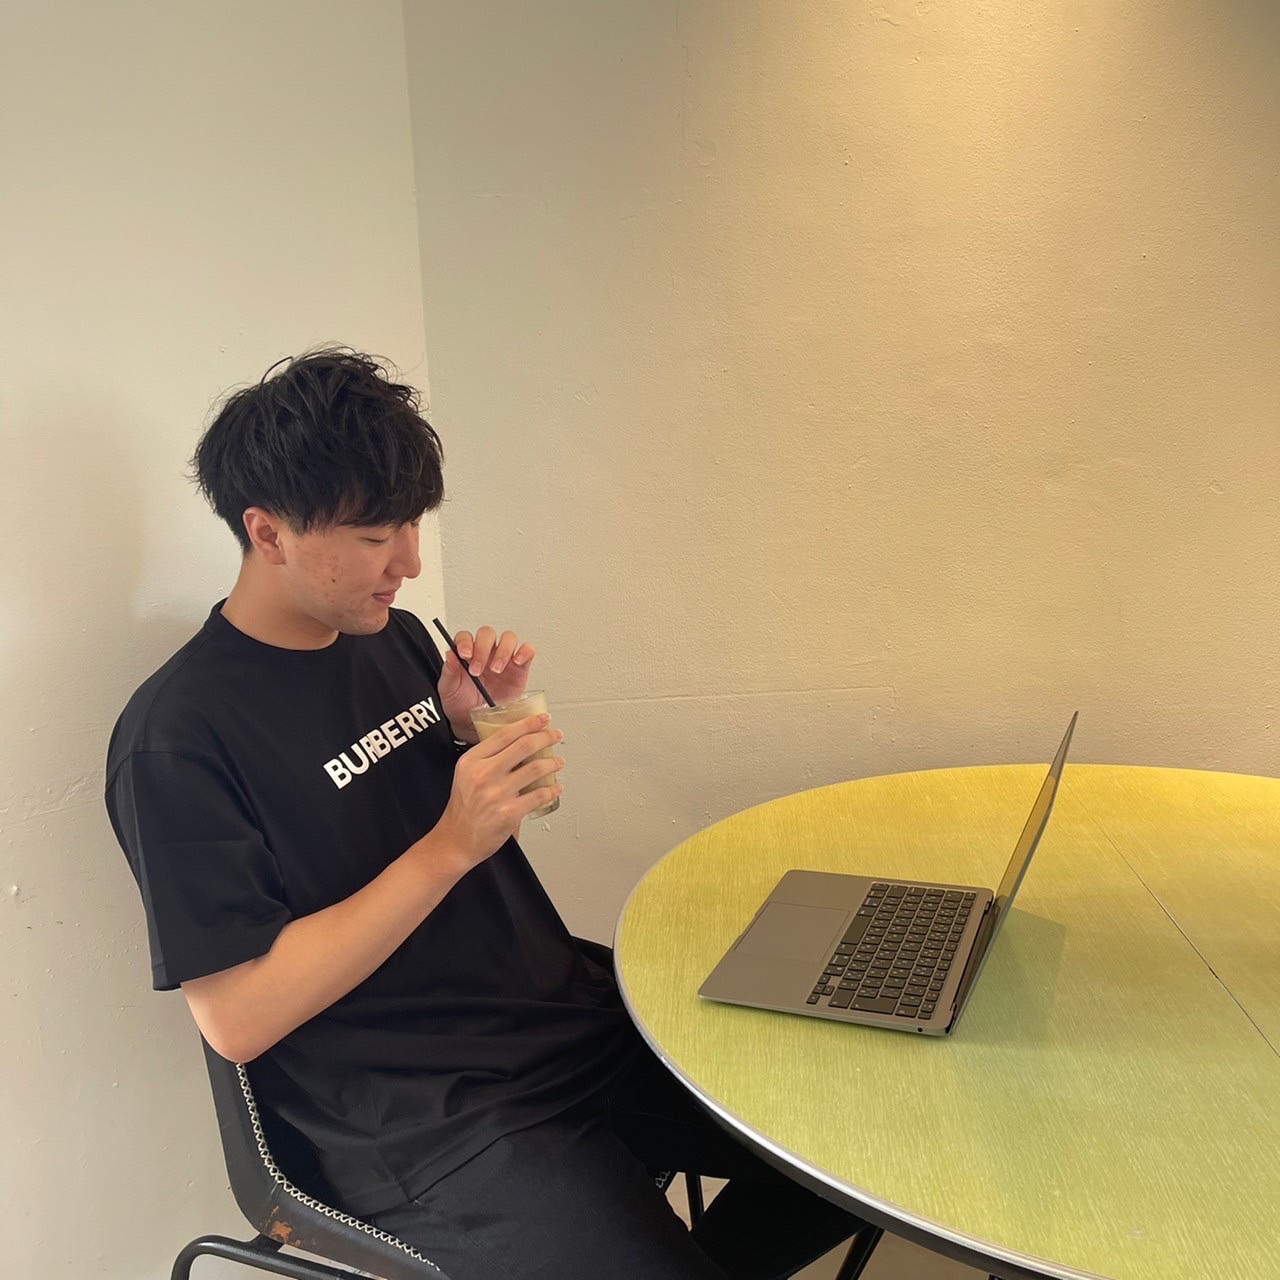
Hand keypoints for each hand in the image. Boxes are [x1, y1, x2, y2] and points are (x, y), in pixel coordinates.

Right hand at [433, 714, 563, 868]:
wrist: (456, 839)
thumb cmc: (464, 807)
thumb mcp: (466, 774)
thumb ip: (488, 758)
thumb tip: (520, 743)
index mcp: (472, 760)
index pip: (505, 734)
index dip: (528, 723)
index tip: (542, 719)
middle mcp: (483, 774)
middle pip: (524, 746)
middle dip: (546, 737)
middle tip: (556, 735)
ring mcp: (497, 794)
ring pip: (535, 769)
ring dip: (552, 763)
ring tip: (558, 761)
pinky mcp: (509, 813)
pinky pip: (538, 796)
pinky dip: (551, 790)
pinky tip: (556, 787)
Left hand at [438, 625, 536, 737]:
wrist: (476, 724)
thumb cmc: (461, 705)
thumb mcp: (448, 690)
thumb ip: (449, 671)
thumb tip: (450, 654)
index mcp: (466, 654)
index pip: (466, 637)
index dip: (465, 642)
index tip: (464, 654)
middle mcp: (486, 653)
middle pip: (487, 634)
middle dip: (482, 648)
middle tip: (478, 669)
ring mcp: (504, 659)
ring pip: (508, 638)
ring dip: (503, 651)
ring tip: (496, 670)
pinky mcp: (520, 668)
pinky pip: (527, 651)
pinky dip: (525, 652)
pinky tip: (517, 662)